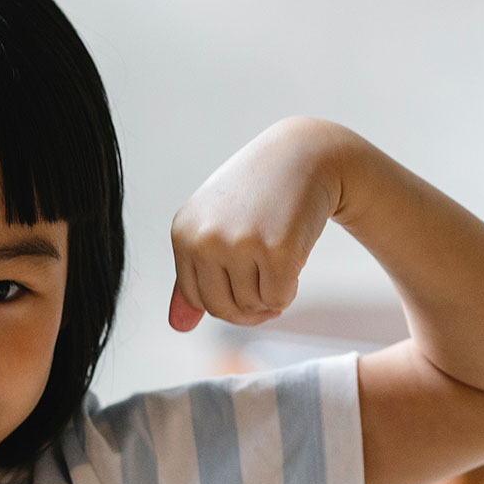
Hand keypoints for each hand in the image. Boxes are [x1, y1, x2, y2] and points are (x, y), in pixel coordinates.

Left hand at [167, 117, 344, 331]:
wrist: (305, 155)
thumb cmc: (256, 195)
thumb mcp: (214, 227)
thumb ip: (193, 277)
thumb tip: (179, 327)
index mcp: (183, 233)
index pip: (196, 297)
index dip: (225, 303)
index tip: (245, 291)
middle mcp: (205, 238)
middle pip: (221, 308)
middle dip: (247, 310)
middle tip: (267, 293)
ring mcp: (239, 244)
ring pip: (251, 305)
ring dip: (269, 297)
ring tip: (278, 266)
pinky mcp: (276, 250)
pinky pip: (278, 298)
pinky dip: (289, 291)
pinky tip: (293, 263)